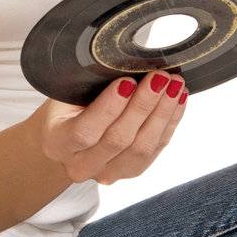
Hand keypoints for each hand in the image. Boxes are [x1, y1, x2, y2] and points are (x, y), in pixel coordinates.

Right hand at [28, 71, 187, 184]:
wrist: (65, 138)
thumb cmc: (66, 108)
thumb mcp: (65, 93)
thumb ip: (88, 85)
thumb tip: (126, 63)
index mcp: (58, 142)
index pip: (85, 131)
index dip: (109, 107)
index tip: (128, 81)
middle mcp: (80, 165)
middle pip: (118, 140)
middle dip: (143, 105)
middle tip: (159, 77)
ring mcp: (106, 173)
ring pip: (141, 149)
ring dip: (162, 115)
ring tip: (174, 86)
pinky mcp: (130, 172)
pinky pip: (155, 150)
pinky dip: (169, 123)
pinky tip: (178, 101)